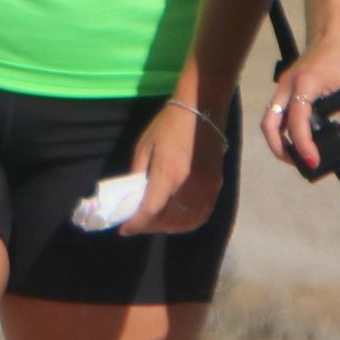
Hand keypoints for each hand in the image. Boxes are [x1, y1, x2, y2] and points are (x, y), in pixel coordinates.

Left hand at [126, 98, 225, 235]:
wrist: (201, 109)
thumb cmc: (168, 124)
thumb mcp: (144, 146)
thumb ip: (138, 173)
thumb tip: (133, 196)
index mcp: (168, 173)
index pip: (150, 210)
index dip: (136, 224)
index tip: (123, 230)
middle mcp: (188, 185)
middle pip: (167, 220)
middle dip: (149, 226)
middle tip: (136, 224)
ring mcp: (205, 187)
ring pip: (185, 221)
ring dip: (167, 227)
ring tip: (153, 222)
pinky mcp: (215, 185)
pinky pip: (200, 213)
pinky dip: (186, 222)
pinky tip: (175, 220)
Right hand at [265, 36, 339, 169]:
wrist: (333, 32)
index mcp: (304, 85)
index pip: (297, 122)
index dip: (303, 145)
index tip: (314, 162)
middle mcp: (286, 86)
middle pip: (269, 124)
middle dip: (279, 148)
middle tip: (298, 163)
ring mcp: (282, 86)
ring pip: (269, 119)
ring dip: (278, 140)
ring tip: (297, 154)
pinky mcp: (284, 87)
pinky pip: (276, 112)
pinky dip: (282, 128)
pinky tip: (299, 136)